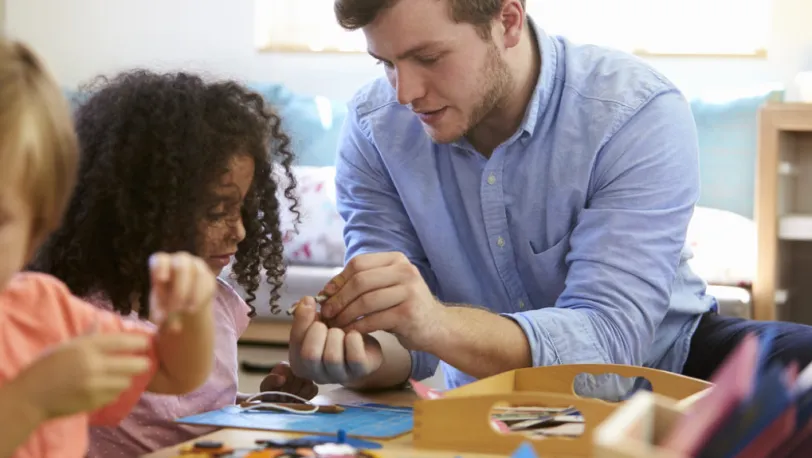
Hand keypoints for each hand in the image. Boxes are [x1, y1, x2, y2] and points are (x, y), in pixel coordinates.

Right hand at [8, 332, 151, 420]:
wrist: (32, 396)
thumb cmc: (47, 366)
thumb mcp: (66, 346)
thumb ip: (87, 335)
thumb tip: (98, 319)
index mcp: (86, 348)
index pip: (121, 342)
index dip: (138, 343)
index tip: (147, 343)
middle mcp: (93, 366)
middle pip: (131, 365)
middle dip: (141, 364)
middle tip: (145, 363)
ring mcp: (94, 386)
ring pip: (125, 382)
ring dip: (125, 379)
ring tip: (121, 377)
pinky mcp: (93, 402)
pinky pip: (114, 396)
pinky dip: (113, 392)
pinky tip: (106, 388)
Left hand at [148, 252, 215, 331]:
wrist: (183, 303)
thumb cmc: (165, 302)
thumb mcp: (158, 308)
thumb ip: (159, 314)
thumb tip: (166, 323)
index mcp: (162, 264)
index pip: (160, 259)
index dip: (161, 267)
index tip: (162, 280)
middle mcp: (179, 260)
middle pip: (181, 267)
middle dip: (179, 289)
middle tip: (176, 308)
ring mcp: (196, 266)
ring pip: (198, 274)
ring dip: (193, 294)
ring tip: (187, 311)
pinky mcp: (208, 276)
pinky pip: (208, 283)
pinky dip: (201, 297)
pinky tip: (194, 308)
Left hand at [257, 361, 317, 401]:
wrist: (275, 406)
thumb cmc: (269, 395)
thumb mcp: (265, 388)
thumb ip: (270, 381)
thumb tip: (282, 378)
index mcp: (283, 367)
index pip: (290, 372)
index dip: (286, 385)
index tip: (280, 393)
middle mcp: (296, 369)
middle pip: (300, 378)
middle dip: (292, 392)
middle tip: (284, 399)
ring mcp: (305, 377)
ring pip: (308, 383)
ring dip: (299, 395)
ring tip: (290, 401)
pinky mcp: (312, 387)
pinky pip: (314, 389)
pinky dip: (306, 397)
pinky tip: (298, 401)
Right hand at [288, 297, 382, 384]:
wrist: (362, 346)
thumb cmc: (334, 335)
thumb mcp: (316, 323)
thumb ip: (306, 314)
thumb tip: (306, 301)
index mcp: (301, 364)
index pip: (295, 344)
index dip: (302, 320)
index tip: (310, 302)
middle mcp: (317, 375)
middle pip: (310, 355)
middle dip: (317, 331)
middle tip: (325, 323)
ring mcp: (339, 376)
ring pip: (332, 357)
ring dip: (336, 335)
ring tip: (341, 330)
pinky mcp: (359, 371)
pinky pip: (355, 358)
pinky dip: (354, 340)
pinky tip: (354, 334)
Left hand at [318, 252, 442, 350]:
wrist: (437, 326)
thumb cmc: (404, 307)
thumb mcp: (386, 287)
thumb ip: (362, 284)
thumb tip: (326, 291)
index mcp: (396, 259)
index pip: (358, 264)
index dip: (338, 280)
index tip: (325, 296)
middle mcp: (405, 271)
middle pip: (360, 281)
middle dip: (338, 299)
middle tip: (326, 313)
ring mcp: (409, 291)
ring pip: (365, 301)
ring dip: (345, 315)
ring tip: (335, 325)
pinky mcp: (408, 313)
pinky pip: (373, 320)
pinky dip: (357, 327)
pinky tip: (349, 333)